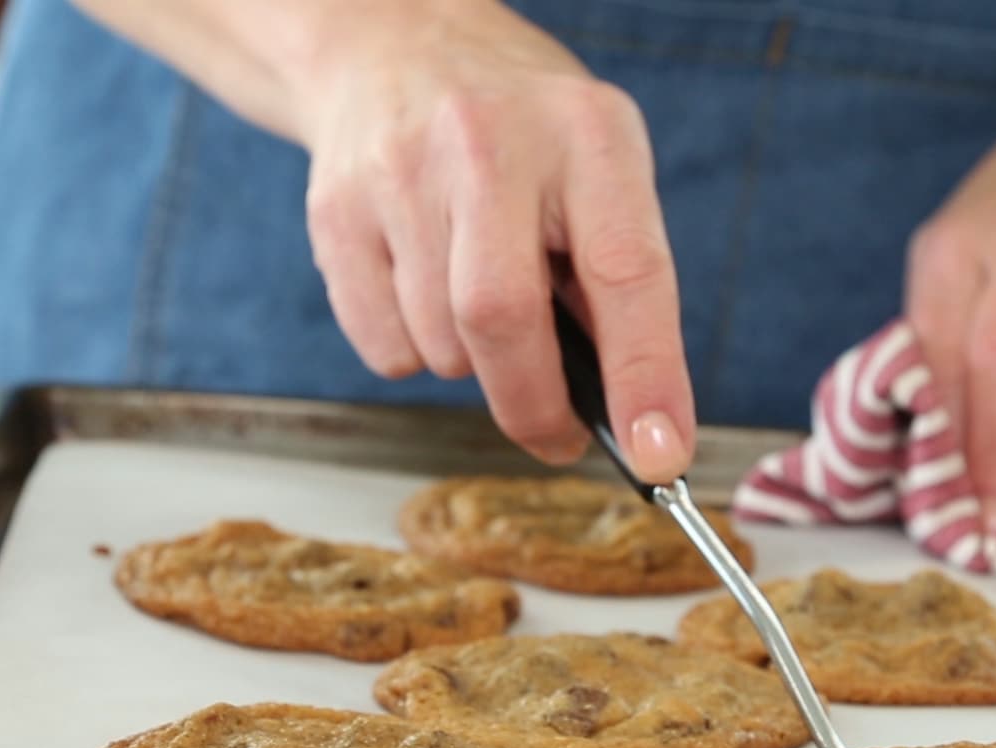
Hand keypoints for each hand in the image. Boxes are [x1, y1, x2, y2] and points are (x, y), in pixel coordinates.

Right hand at [292, 0, 693, 482]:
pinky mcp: (337, 213)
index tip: (657, 456)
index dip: (645, 376)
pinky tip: (424, 289)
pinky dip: (414, 352)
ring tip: (480, 301)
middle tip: (559, 434)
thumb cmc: (520, 130)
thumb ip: (615, 274)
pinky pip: (384, 346)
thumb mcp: (597, 164)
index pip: (625, 271)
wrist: (391, 42)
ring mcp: (401, 175)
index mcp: (586, 134)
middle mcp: (489, 144)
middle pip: (503, 320)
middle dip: (535, 406)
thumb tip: (633, 414)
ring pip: (441, 346)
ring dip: (473, 365)